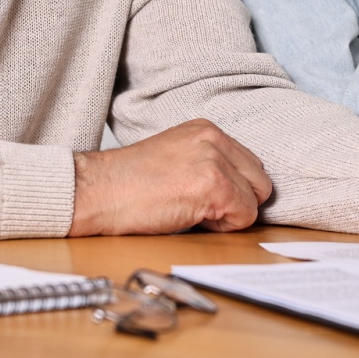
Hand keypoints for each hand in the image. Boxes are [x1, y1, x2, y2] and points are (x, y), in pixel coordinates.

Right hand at [69, 119, 271, 235]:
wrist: (98, 191)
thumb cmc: (128, 184)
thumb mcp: (176, 157)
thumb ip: (209, 163)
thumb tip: (240, 189)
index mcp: (206, 130)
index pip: (250, 164)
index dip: (233, 189)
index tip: (205, 198)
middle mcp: (214, 138)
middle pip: (260, 180)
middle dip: (238, 201)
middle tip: (201, 208)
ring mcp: (215, 160)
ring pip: (256, 199)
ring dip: (230, 215)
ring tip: (193, 211)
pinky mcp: (213, 185)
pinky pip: (245, 216)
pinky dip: (223, 227)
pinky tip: (192, 218)